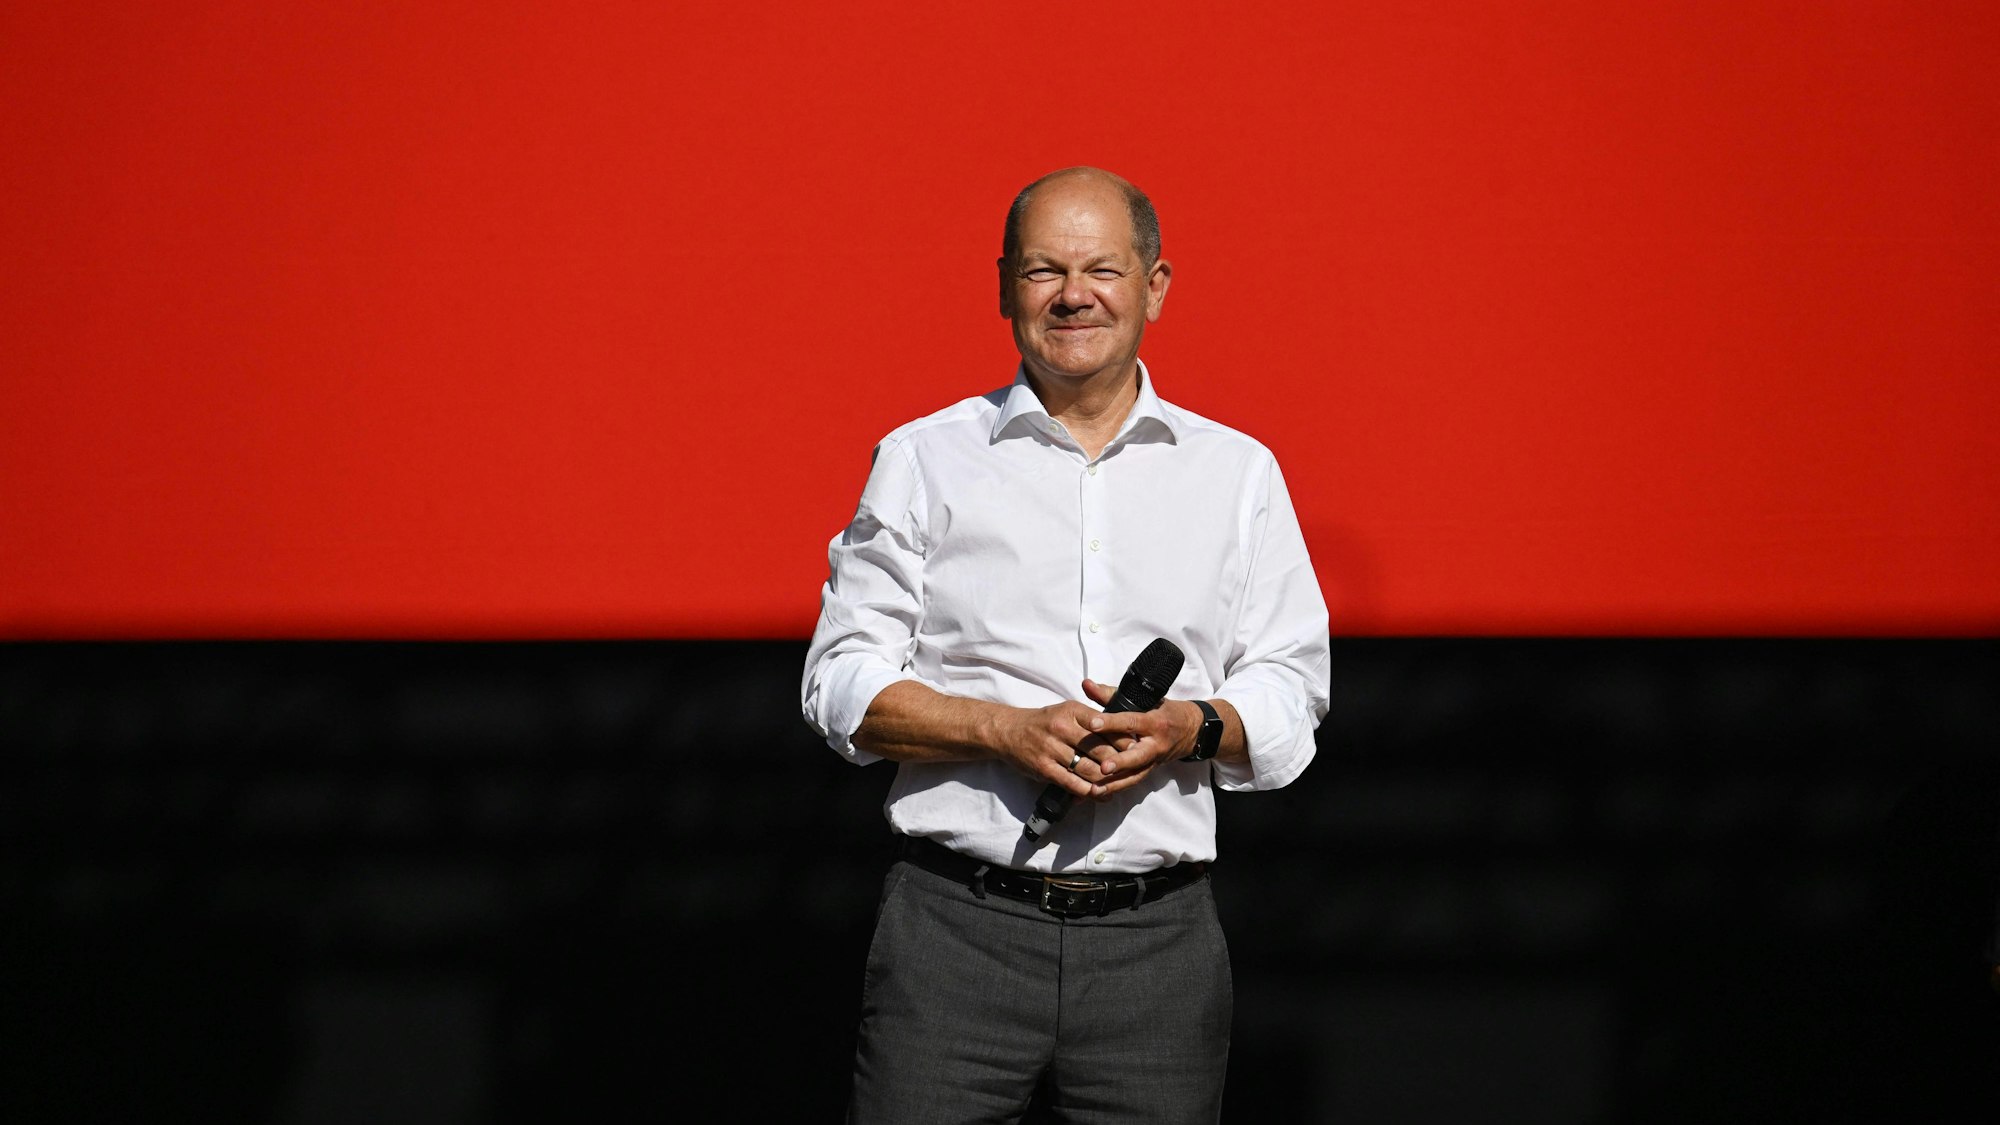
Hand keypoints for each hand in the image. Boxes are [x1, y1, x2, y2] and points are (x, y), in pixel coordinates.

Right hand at [984, 699, 1121, 797]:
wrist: (1008, 732)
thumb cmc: (1044, 722)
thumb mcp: (1067, 711)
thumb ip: (1093, 719)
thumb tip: (1124, 733)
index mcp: (1072, 711)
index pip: (1106, 726)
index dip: (1124, 740)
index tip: (1138, 749)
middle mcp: (1062, 728)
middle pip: (1100, 749)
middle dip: (1120, 762)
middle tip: (1134, 771)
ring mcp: (1051, 749)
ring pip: (1088, 768)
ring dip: (1106, 780)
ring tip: (1120, 785)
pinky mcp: (1044, 768)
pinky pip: (1072, 783)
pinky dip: (1089, 791)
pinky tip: (1100, 794)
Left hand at [1074, 680, 1200, 798]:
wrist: (1192, 730)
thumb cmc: (1164, 710)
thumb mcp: (1145, 698)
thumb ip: (1111, 693)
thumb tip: (1086, 685)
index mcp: (1154, 722)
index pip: (1131, 722)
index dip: (1111, 722)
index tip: (1092, 723)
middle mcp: (1156, 744)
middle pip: (1138, 755)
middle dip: (1120, 762)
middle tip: (1103, 767)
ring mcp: (1154, 761)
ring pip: (1135, 775)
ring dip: (1115, 784)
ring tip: (1095, 789)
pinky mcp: (1151, 771)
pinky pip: (1134, 782)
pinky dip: (1117, 788)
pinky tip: (1099, 792)